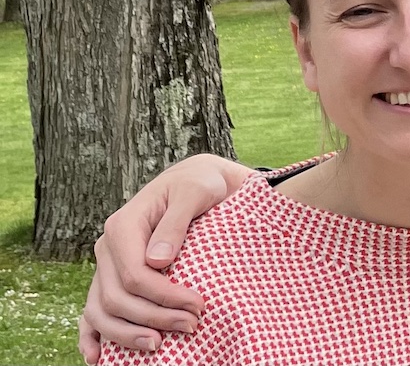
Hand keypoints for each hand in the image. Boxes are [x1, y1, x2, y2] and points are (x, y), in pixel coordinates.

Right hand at [78, 154, 251, 364]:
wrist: (196, 180)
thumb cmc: (199, 185)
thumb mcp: (194, 193)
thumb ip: (175, 223)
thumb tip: (157, 262)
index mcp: (122, 226)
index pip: (134, 275)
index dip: (164, 296)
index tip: (198, 305)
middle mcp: (107, 248)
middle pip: (117, 298)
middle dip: (154, 318)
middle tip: (192, 325)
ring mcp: (106, 265)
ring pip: (101, 311)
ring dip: (126, 335)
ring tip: (158, 346)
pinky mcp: (112, 277)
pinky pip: (92, 311)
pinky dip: (92, 336)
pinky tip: (98, 358)